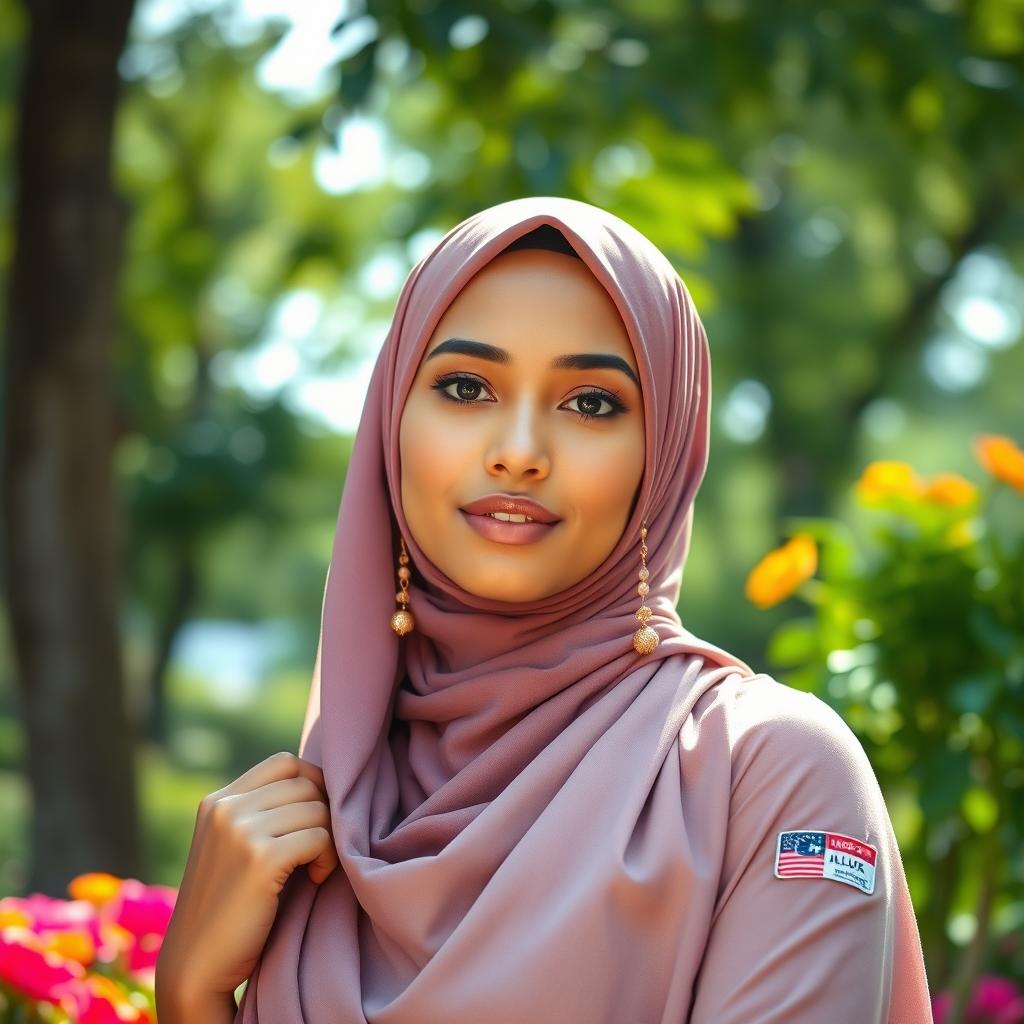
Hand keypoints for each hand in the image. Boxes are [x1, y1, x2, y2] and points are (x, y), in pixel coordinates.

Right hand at [155, 751, 338, 1005]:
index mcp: (217, 801)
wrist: (196, 966)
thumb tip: (320, 781)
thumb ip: (263, 812)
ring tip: (315, 866)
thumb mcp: (235, 847)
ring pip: (316, 807)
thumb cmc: (228, 908)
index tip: (316, 819)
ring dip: (328, 837)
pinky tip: (316, 878)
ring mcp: (239, 830)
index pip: (284, 762)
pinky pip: (318, 836)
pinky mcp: (259, 858)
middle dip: (324, 812)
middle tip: (319, 847)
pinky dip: (327, 857)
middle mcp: (225, 808)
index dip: (313, 783)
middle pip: (305, 782)